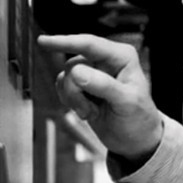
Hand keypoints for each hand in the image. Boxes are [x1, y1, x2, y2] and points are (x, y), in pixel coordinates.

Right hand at [36, 34, 163, 161]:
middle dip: (76, 91)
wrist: (134, 140)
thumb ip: (103, 85)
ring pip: (65, 77)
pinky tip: (86, 111)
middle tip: (90, 110)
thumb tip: (77, 73)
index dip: (65, 41)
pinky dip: (70, 102)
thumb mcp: (127, 102)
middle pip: (73, 65)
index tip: (44, 41)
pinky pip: (62, 87)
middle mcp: (105, 61)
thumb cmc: (139, 118)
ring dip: (74, 99)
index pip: (90, 44)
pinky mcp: (82, 87)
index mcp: (121, 57)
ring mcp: (92, 73)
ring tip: (92, 112)